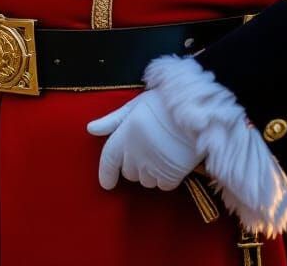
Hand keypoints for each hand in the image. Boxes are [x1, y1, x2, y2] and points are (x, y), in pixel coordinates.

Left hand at [87, 89, 202, 190]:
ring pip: (145, 180)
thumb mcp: (135, 105)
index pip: (108, 159)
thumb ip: (112, 120)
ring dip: (149, 173)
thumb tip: (90, 129)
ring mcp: (153, 167)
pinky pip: (163, 185)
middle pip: (128, 172)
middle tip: (146, 150)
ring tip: (161, 154)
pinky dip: (166, 178)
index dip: (106, 173)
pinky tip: (172, 162)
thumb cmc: (164, 102)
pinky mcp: (171, 176)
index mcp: (124, 135)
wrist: (196, 111)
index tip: (106, 184)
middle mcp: (135, 154)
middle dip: (133, 166)